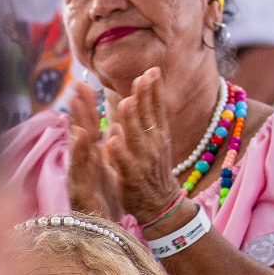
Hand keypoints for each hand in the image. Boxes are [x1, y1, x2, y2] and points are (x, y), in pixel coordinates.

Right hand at [65, 82, 122, 219]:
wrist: (104, 232)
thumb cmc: (104, 200)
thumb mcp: (106, 170)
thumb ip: (106, 149)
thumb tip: (110, 127)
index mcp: (92, 159)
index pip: (89, 127)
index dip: (86, 107)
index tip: (84, 85)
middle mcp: (83, 166)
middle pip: (81, 134)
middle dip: (78, 111)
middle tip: (76, 87)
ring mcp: (80, 179)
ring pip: (79, 151)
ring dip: (78, 128)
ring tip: (77, 105)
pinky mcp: (82, 194)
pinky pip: (82, 172)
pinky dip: (82, 154)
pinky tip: (83, 138)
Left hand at [103, 68, 184, 222]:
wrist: (161, 203)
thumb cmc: (153, 171)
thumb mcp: (153, 144)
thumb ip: (142, 123)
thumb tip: (130, 100)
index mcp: (159, 135)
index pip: (158, 108)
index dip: (155, 89)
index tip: (152, 70)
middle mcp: (155, 144)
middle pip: (149, 117)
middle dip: (146, 97)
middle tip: (143, 77)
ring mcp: (144, 160)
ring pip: (137, 136)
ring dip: (132, 119)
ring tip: (126, 102)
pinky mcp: (132, 176)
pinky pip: (125, 162)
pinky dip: (119, 151)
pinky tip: (112, 140)